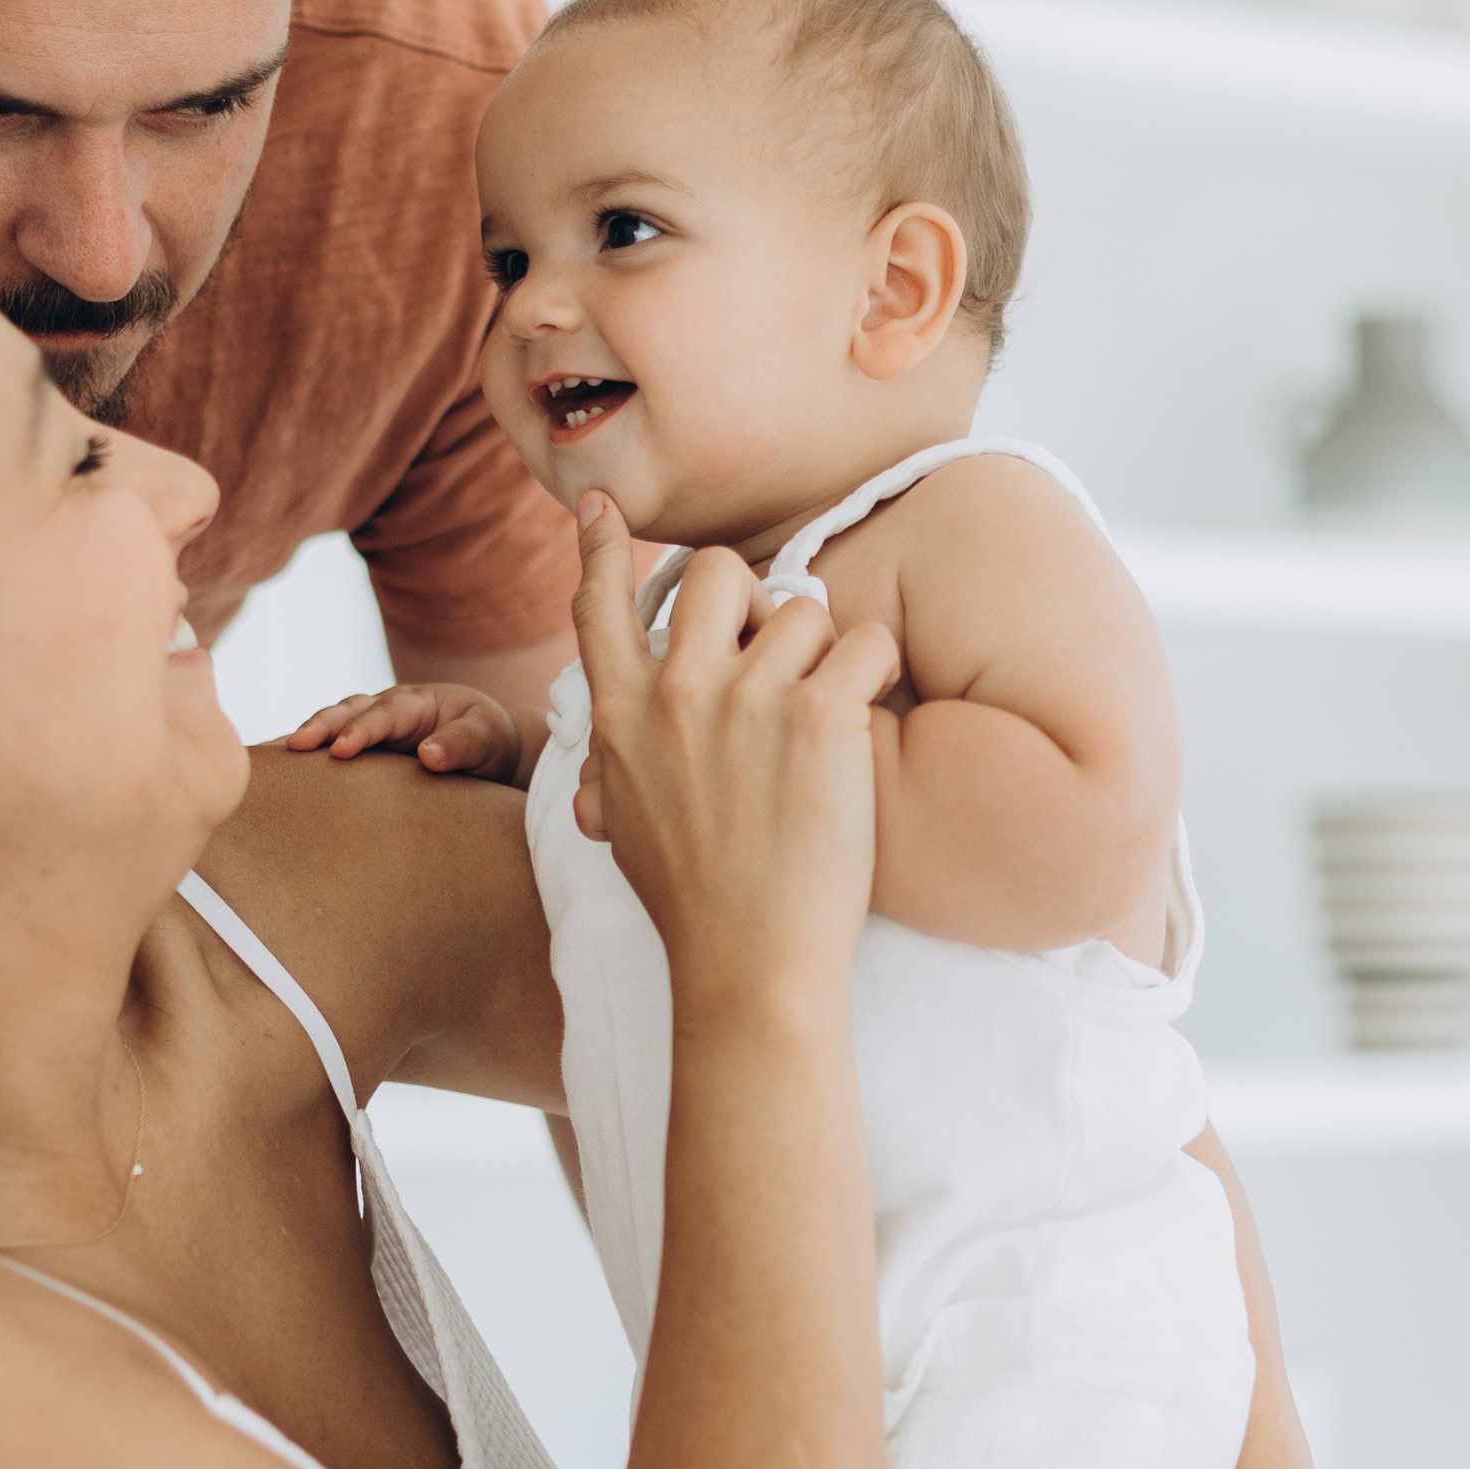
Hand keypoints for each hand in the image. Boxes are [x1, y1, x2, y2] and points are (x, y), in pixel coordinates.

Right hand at [285, 681, 523, 782]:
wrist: (486, 748)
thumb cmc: (487, 740)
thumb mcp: (486, 739)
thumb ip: (462, 744)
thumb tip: (428, 755)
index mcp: (417, 703)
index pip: (385, 713)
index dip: (362, 729)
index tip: (341, 749)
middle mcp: (387, 709)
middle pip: (348, 711)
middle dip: (321, 726)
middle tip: (295, 746)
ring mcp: (370, 726)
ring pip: (333, 724)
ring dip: (306, 736)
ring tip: (275, 757)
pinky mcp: (362, 748)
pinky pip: (329, 745)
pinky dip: (306, 754)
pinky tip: (277, 770)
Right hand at [569, 492, 894, 1012]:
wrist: (750, 964)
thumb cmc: (694, 905)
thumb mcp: (622, 823)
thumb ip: (613, 766)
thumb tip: (591, 768)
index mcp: (619, 716)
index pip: (598, 604)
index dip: (600, 545)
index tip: (600, 504)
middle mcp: (675, 691)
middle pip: (716, 570)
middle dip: (755, 597)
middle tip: (779, 652)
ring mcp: (745, 697)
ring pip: (803, 607)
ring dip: (825, 653)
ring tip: (826, 722)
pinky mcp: (817, 714)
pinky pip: (865, 642)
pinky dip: (878, 673)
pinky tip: (868, 721)